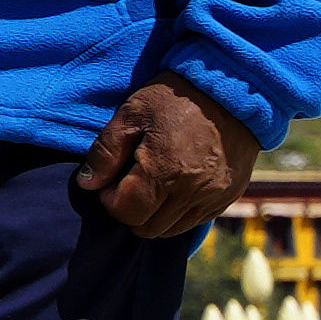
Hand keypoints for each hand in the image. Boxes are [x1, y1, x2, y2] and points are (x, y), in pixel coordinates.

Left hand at [78, 78, 250, 240]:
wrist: (233, 90)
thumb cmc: (176, 97)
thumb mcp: (131, 113)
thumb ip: (105, 152)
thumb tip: (88, 184)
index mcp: (165, 170)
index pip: (126, 212)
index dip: (110, 200)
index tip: (112, 180)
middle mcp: (192, 190)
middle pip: (148, 227)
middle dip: (130, 211)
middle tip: (129, 184)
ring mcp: (214, 196)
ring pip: (171, 229)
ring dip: (154, 215)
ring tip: (152, 185)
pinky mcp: (228, 196)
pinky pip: (195, 221)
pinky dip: (178, 212)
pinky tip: (174, 187)